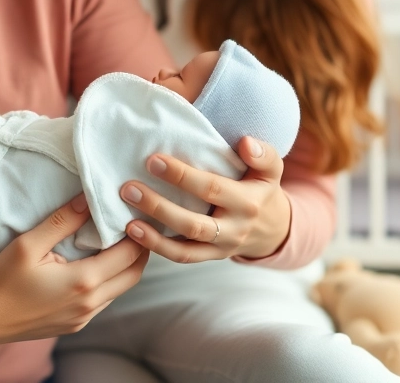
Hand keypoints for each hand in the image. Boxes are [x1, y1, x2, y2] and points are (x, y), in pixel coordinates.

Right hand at [0, 195, 149, 347]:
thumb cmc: (3, 280)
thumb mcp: (28, 245)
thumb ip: (62, 221)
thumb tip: (88, 200)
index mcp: (83, 281)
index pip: (129, 254)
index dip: (138, 233)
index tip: (136, 214)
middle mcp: (90, 303)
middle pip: (134, 274)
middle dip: (141, 249)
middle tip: (136, 226)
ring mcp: (84, 318)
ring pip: (121, 289)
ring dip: (126, 266)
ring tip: (120, 242)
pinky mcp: (76, 325)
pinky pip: (105, 301)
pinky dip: (111, 281)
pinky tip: (98, 265)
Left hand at [120, 136, 290, 262]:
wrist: (271, 228)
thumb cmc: (261, 189)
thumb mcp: (271, 170)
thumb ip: (262, 154)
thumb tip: (245, 142)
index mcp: (248, 203)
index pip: (211, 188)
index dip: (182, 176)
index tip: (153, 160)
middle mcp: (235, 229)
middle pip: (193, 223)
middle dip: (159, 207)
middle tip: (129, 188)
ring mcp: (221, 248)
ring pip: (185, 248)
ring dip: (153, 235)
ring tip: (128, 220)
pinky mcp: (209, 257)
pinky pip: (182, 257)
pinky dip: (157, 248)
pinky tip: (134, 233)